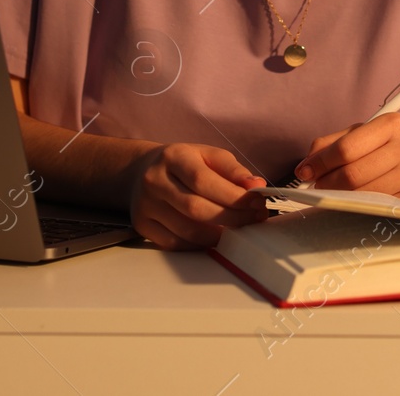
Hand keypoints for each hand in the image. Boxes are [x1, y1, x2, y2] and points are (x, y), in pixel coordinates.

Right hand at [126, 142, 270, 249]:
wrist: (143, 171)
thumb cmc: (184, 163)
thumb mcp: (208, 155)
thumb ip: (233, 170)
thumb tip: (256, 186)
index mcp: (173, 157)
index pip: (203, 180)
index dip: (233, 196)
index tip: (257, 203)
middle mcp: (154, 181)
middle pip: (195, 208)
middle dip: (232, 218)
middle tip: (254, 219)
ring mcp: (145, 205)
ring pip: (187, 231)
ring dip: (219, 234)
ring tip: (239, 228)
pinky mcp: (143, 226)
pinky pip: (176, 244)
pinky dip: (201, 244)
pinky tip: (215, 235)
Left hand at [294, 112, 399, 206]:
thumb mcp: (382, 131)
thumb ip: (344, 139)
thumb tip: (309, 160)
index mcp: (391, 124)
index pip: (346, 147)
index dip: (319, 162)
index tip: (303, 171)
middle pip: (352, 172)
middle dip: (325, 183)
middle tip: (314, 187)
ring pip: (362, 192)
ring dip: (339, 197)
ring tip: (331, 194)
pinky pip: (377, 204)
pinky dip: (360, 205)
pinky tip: (354, 202)